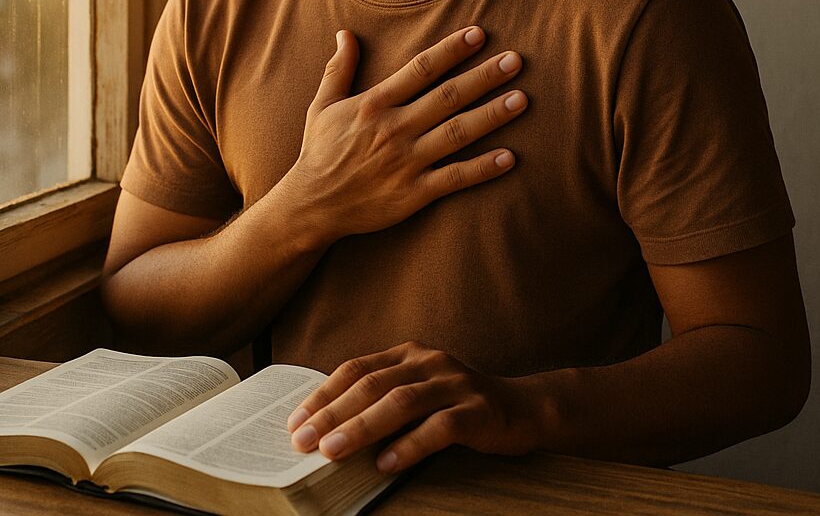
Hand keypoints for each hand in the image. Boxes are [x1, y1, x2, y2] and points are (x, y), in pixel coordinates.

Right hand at [283, 27, 526, 244]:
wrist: (311, 205)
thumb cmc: (318, 152)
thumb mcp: (322, 105)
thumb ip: (339, 69)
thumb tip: (345, 32)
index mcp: (375, 104)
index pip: (421, 69)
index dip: (452, 50)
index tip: (479, 34)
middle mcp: (395, 129)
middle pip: (447, 97)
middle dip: (484, 77)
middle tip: (515, 60)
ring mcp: (406, 162)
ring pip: (457, 134)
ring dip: (492, 116)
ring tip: (522, 99)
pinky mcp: (413, 194)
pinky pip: (454, 178)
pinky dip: (482, 168)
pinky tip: (510, 157)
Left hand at [286, 341, 541, 472]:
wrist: (523, 408)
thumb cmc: (458, 406)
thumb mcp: (418, 394)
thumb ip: (383, 402)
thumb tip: (329, 431)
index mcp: (408, 354)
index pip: (355, 369)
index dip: (323, 394)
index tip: (295, 422)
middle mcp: (428, 362)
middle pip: (371, 385)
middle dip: (332, 413)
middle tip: (302, 440)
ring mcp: (454, 383)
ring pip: (400, 403)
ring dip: (361, 428)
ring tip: (332, 452)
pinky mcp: (477, 410)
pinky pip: (439, 428)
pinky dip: (409, 446)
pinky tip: (386, 464)